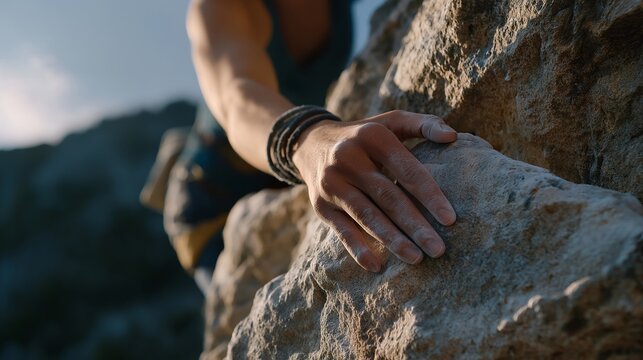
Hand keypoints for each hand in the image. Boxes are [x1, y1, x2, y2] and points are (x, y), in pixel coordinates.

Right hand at [292, 110, 456, 271]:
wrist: (311, 144)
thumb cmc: (364, 135)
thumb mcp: (391, 121)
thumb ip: (423, 124)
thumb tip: (452, 136)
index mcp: (372, 136)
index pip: (407, 170)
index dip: (429, 195)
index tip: (450, 219)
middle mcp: (348, 158)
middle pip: (388, 197)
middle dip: (415, 225)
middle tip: (438, 249)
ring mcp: (332, 183)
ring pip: (367, 216)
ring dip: (392, 240)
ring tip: (416, 258)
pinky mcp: (321, 205)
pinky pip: (342, 230)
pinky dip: (358, 249)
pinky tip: (376, 266)